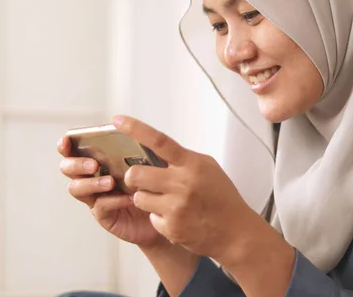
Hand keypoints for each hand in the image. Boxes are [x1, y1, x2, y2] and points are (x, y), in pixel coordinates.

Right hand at [58, 136, 166, 248]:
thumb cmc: (150, 181)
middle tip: (93, 164)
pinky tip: (128, 197)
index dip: (65, 145)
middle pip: (68, 168)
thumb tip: (130, 131)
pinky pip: (100, 206)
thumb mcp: (144, 160)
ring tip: (110, 182)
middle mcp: (90, 177)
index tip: (66, 140)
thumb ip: (133, 148)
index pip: (73, 150)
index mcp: (96, 159)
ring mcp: (94, 197)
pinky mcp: (103, 215)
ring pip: (77, 189)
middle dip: (76, 165)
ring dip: (92, 183)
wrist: (162, 208)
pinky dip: (113, 200)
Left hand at [115, 115, 258, 263]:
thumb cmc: (221, 197)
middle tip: (141, 180)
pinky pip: (150, 217)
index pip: (159, 141)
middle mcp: (182, 184)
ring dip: (145, 198)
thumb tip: (154, 149)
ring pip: (138, 197)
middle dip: (133, 177)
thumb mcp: (208, 168)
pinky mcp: (171, 227)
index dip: (135, 128)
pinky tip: (175, 217)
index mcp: (192, 164)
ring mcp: (176, 207)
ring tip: (164, 201)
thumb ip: (183, 159)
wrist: (236, 232)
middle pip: (136, 174)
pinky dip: (158, 217)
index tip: (117, 120)